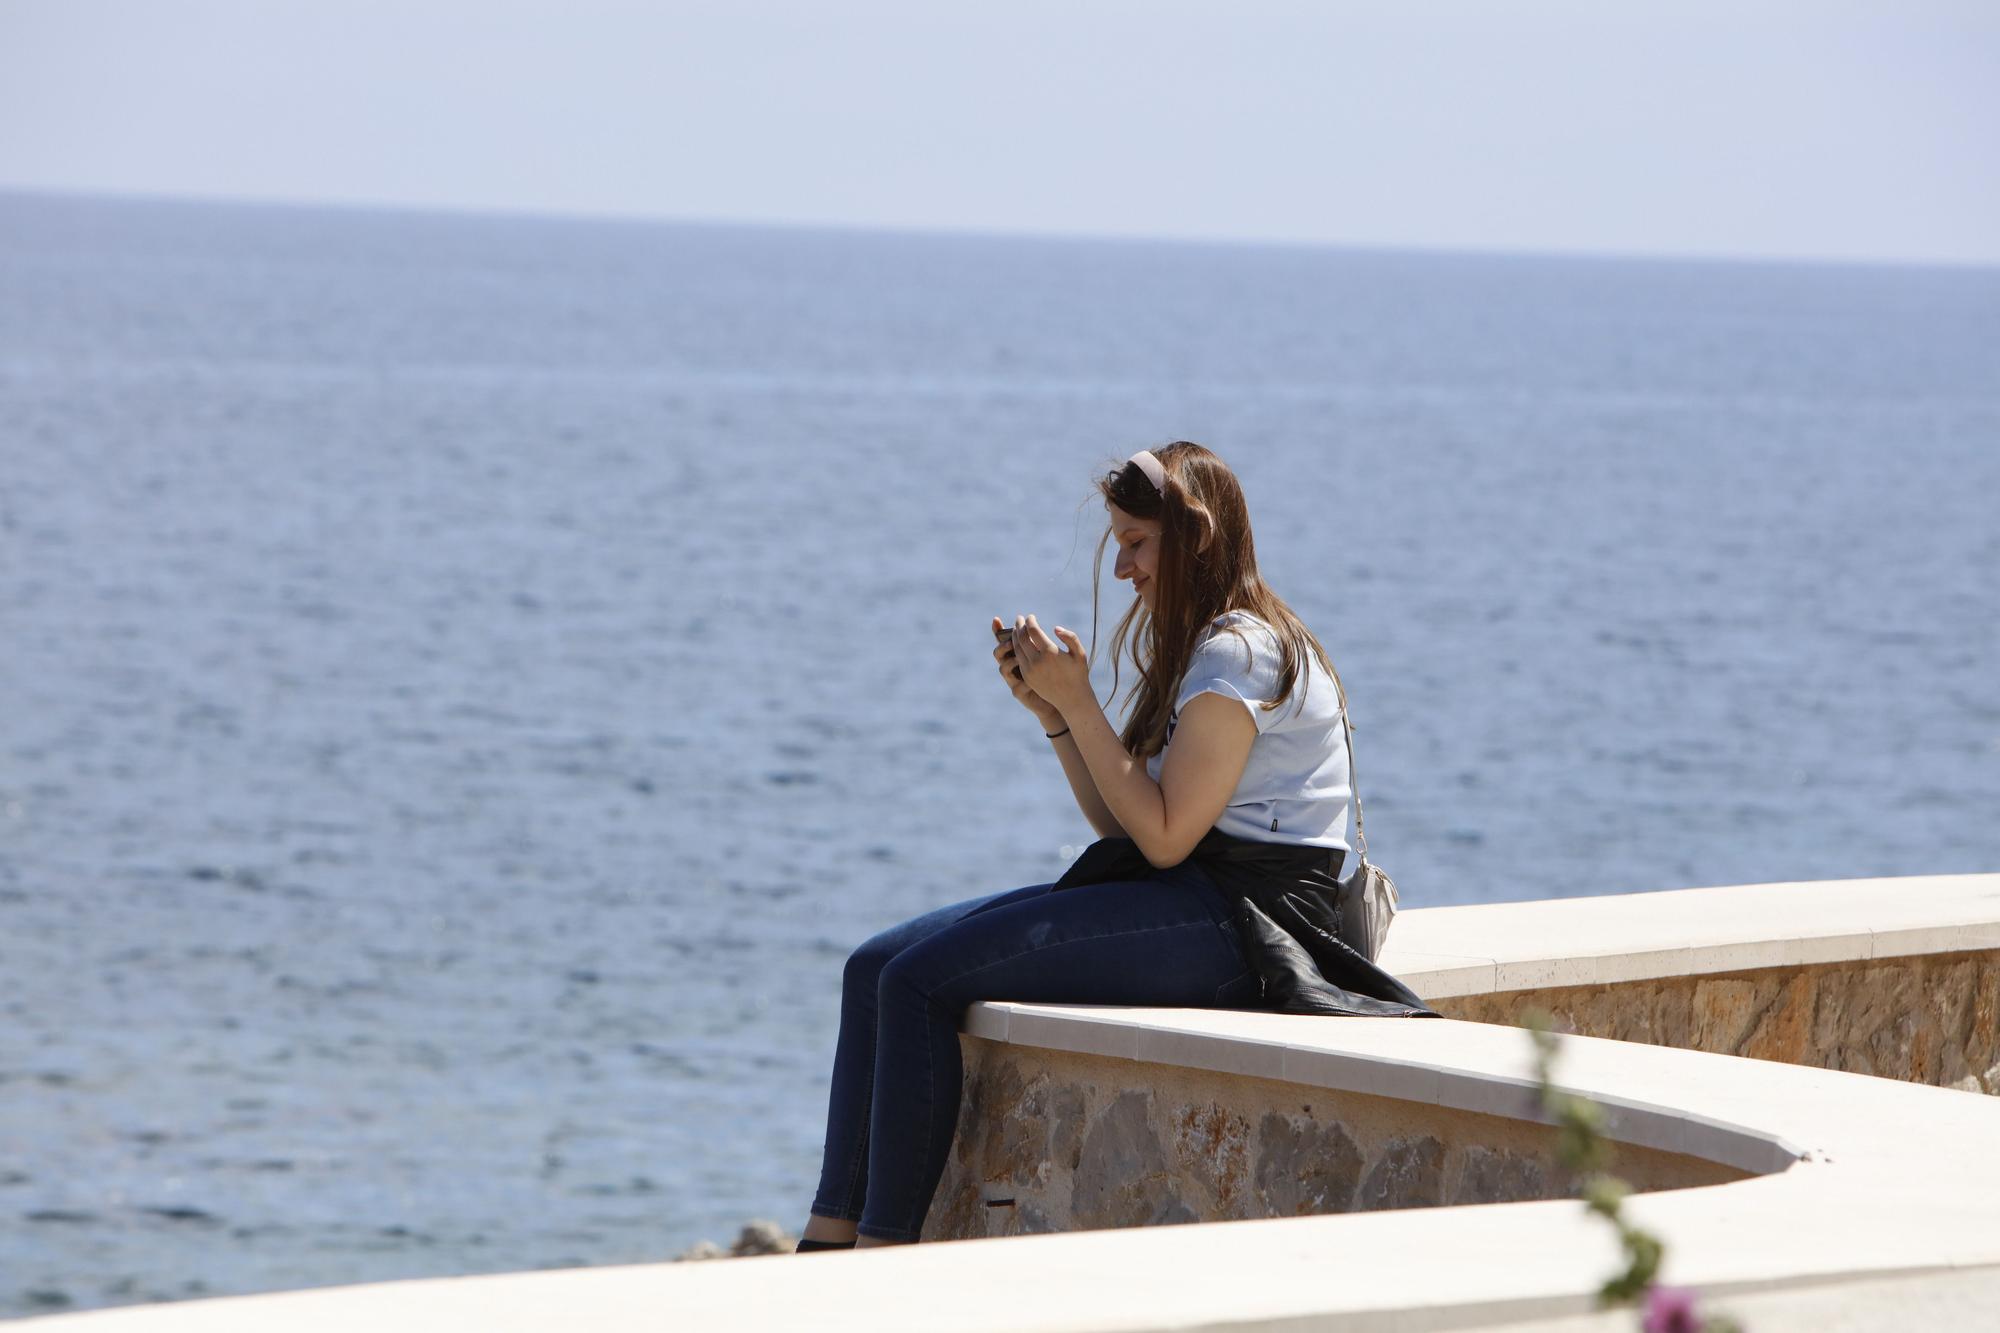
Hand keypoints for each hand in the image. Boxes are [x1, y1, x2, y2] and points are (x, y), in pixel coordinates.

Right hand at [992, 615, 1062, 729]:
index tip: (996, 619)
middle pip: (999, 653)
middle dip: (1003, 645)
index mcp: (1018, 654)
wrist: (1060, 697)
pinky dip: (1022, 682)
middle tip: (1012, 639)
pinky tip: (1030, 680)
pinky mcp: (1020, 693)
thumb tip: (1056, 628)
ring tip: (1019, 658)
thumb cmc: (1056, 673)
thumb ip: (1052, 642)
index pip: (1005, 640)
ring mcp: (1014, 680)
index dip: (997, 631)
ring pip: (1003, 669)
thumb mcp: (1052, 655)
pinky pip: (1017, 687)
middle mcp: (1013, 666)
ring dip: (1009, 662)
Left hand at [1010, 613, 1091, 718]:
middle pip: (1021, 638)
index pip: (1033, 631)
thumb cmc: (1078, 674)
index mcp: (1050, 652)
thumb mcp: (1080, 654)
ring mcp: (1030, 670)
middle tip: (1019, 619)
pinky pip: (1019, 659)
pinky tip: (1019, 643)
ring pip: (1017, 648)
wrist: (1072, 699)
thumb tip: (1055, 628)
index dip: (1030, 621)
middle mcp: (1037, 661)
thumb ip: (1070, 637)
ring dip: (1015, 637)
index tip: (1030, 616)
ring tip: (1017, 629)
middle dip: (1019, 626)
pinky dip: (1017, 649)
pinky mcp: (1027, 677)